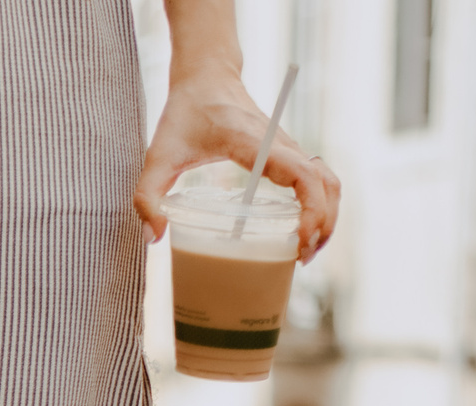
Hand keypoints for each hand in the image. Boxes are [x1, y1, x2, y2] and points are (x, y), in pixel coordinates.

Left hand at [134, 69, 339, 260]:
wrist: (206, 76)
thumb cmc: (184, 113)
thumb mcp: (158, 155)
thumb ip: (147, 196)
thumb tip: (155, 238)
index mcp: (258, 144)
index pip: (303, 176)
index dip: (312, 210)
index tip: (300, 241)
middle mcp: (281, 145)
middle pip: (326, 183)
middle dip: (324, 224)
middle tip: (302, 259)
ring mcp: (288, 148)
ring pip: (328, 180)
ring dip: (328, 215)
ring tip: (307, 250)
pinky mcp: (286, 153)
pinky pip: (317, 178)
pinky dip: (320, 203)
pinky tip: (301, 230)